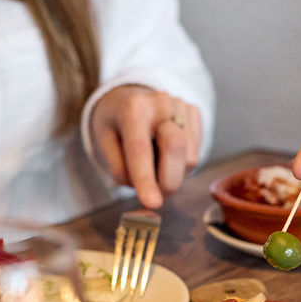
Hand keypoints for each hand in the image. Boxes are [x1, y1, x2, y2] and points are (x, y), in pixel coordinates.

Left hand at [90, 84, 202, 208]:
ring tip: (156, 163)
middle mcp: (160, 102)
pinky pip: (196, 152)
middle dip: (168, 181)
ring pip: (190, 157)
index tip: (152, 203)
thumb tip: (148, 196)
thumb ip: (120, 169)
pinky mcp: (195, 113)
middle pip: (176, 148)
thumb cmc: (115, 124)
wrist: (129, 97)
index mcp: (132, 108)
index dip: (146, 179)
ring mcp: (181, 106)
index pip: (140, 149)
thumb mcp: (104, 144)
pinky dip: (182, 162)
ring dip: (174, 173)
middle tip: (155, 195)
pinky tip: (167, 153)